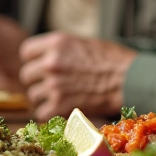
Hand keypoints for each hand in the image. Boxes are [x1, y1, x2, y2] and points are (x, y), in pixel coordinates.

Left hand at [18, 32, 133, 119]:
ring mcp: (54, 84)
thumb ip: (62, 49)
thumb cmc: (113, 59)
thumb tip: (47, 57)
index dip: (34, 60)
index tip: (41, 66)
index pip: (26, 52)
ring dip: (43, 98)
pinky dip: (50, 113)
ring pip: (33, 95)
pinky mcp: (60, 104)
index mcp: (57, 42)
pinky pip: (41, 112)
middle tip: (52, 84)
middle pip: (27, 74)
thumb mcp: (84, 43)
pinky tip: (62, 108)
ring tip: (60, 97)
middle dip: (37, 80)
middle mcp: (51, 62)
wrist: (129, 79)